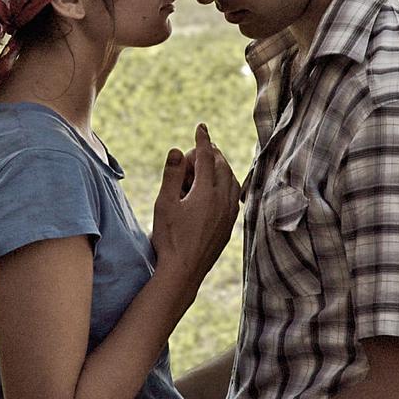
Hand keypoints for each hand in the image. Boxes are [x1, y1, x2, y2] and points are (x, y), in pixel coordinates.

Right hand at [152, 124, 239, 287]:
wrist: (183, 272)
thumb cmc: (169, 238)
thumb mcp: (164, 203)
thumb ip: (172, 175)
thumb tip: (179, 150)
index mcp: (207, 193)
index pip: (207, 158)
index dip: (202, 141)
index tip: (201, 127)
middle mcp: (223, 201)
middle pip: (223, 167)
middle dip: (212, 154)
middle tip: (198, 150)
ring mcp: (228, 215)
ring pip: (232, 182)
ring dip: (221, 169)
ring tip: (208, 166)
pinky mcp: (229, 227)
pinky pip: (233, 197)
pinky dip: (226, 184)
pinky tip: (217, 189)